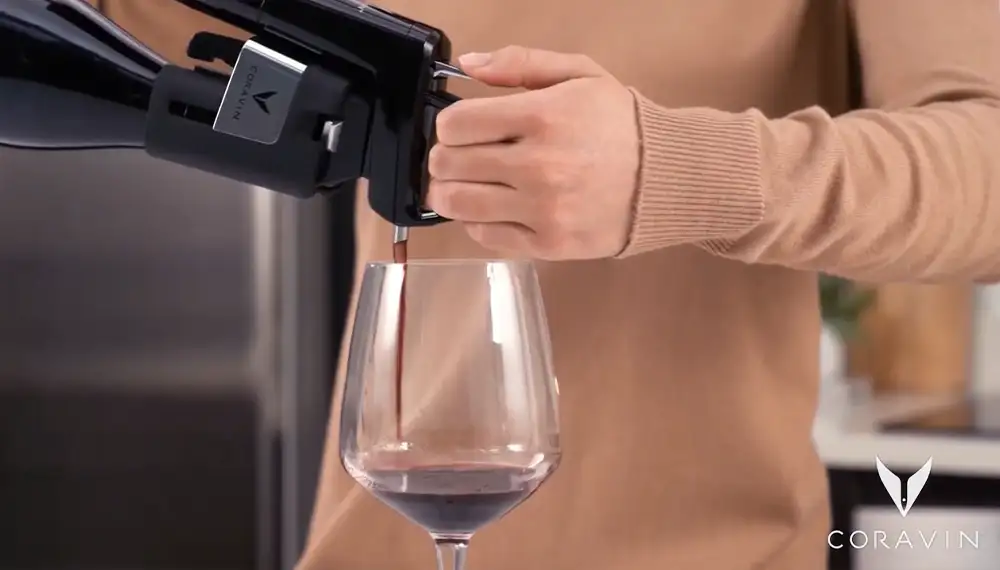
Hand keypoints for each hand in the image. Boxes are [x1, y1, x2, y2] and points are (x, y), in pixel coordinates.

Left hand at [426, 46, 640, 259]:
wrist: (667, 178)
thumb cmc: (620, 124)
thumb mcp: (579, 74)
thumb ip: (520, 63)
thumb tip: (468, 64)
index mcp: (543, 117)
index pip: (456, 124)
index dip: (450, 125)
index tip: (462, 128)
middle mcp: (538, 166)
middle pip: (450, 165)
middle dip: (445, 158)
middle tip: (459, 157)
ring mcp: (543, 210)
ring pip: (459, 204)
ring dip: (448, 193)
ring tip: (461, 184)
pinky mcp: (548, 244)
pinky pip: (486, 236)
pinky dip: (477, 222)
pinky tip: (492, 208)